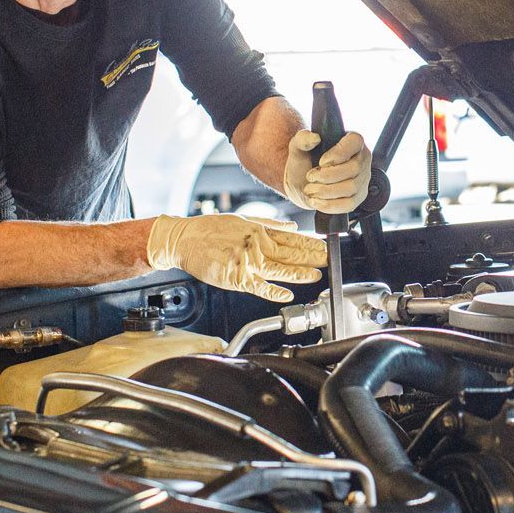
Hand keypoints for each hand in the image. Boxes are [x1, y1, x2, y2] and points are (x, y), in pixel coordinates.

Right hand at [144, 213, 325, 303]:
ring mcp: (246, 262)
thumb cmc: (211, 228)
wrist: (185, 239)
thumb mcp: (243, 218)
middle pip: (290, 253)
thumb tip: (292, 226)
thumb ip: (270, 224)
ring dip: (299, 273)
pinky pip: (258, 287)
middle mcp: (256, 246)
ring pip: (279, 270)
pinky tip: (287, 294)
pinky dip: (273, 292)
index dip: (311, 243)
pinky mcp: (235, 278)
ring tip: (316, 276)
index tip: (326, 246)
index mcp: (259, 231)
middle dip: (312, 257)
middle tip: (329, 260)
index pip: (292, 238)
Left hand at [283, 130, 372, 214]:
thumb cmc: (305, 161)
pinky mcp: (357, 198)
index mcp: (352, 141)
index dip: (338, 153)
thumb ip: (302, 139)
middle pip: (354, 168)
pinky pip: (349, 205)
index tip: (321, 162)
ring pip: (351, 188)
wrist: (301, 182)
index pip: (355, 142)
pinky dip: (329, 205)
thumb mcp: (298, 147)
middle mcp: (361, 159)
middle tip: (311, 177)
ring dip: (326, 191)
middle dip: (328, 176)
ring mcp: (362, 180)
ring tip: (310, 189)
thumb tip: (314, 138)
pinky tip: (316, 201)